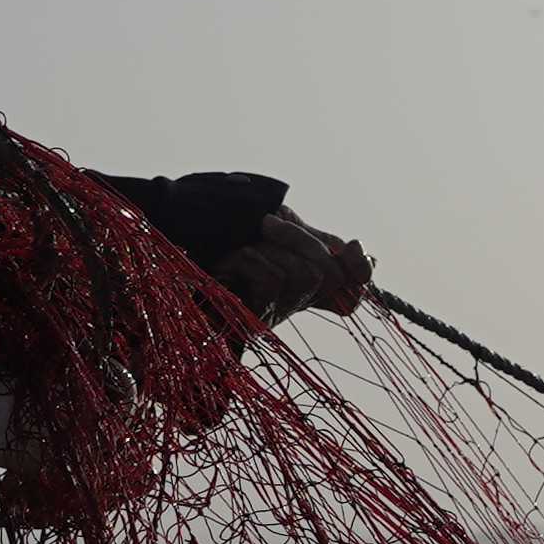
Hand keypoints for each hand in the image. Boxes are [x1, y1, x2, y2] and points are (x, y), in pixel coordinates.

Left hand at [212, 207, 373, 322]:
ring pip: (304, 274)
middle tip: (267, 223)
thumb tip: (366, 255)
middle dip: (300, 239)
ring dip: (270, 247)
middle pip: (330, 275)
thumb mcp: (274, 234)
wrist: (177, 245)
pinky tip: (227, 261)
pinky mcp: (253, 321)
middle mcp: (295, 302)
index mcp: (302, 280)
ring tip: (243, 244)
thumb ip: (312, 239)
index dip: (362, 273)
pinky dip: (248, 258)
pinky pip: (273, 278)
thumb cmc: (222, 239)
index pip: (351, 292)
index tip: (354, 245)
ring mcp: (276, 314)